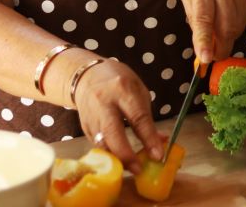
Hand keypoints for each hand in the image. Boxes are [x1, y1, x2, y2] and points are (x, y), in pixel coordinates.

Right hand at [74, 58, 161, 174]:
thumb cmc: (119, 82)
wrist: (88, 77)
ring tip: (131, 168)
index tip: (158, 155)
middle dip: (126, 154)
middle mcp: (104, 102)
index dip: (148, 137)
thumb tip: (161, 142)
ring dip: (117, 159)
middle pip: (113, 132)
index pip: (137, 116)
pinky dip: (109, 155)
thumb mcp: (138, 91)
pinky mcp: (84, 127)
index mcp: (123, 89)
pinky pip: (97, 146)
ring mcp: (91, 115)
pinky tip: (119, 161)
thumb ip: (147, 117)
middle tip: (139, 169)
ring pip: (102, 143)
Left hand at [179, 0, 245, 62]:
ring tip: (219, 22)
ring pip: (236, 29)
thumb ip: (192, 15)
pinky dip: (235, 25)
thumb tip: (200, 46)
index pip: (203, 17)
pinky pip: (244, 23)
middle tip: (212, 55)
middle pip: (225, 29)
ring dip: (226, 36)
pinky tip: (230, 11)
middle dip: (219, 48)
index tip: (205, 58)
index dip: (204, 40)